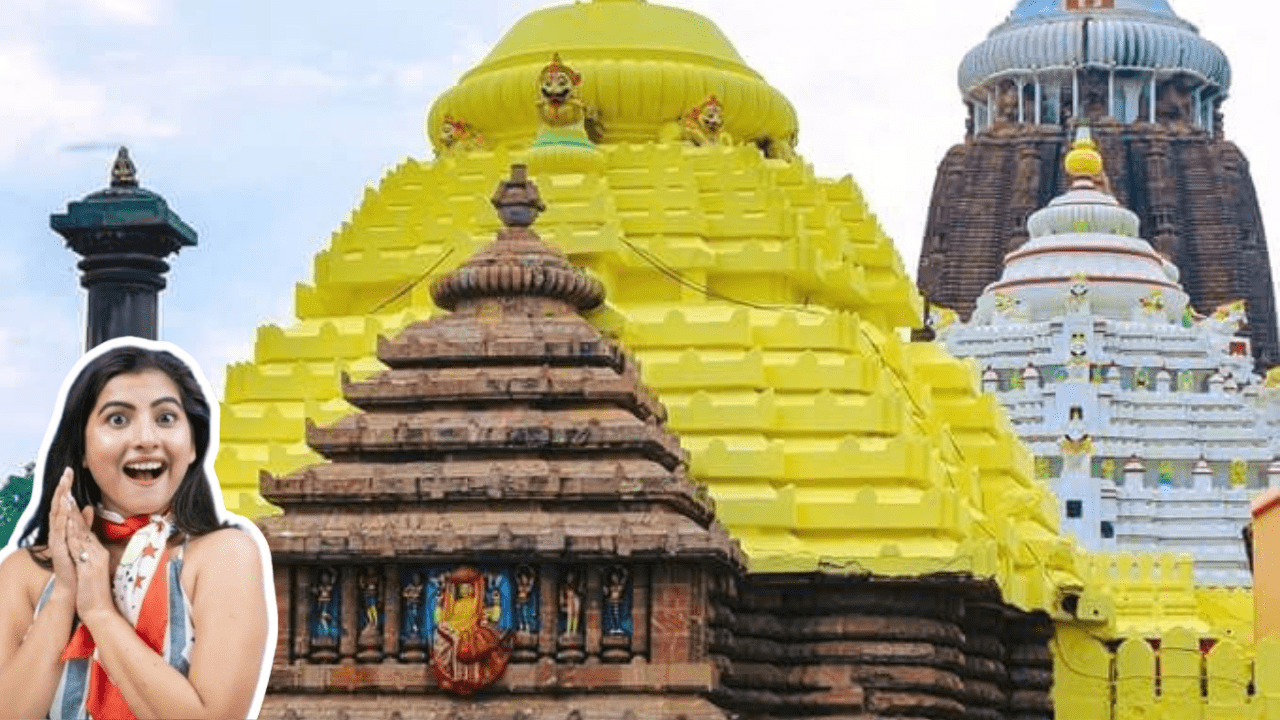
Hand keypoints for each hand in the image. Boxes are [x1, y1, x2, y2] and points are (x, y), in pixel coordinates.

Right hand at [48, 468, 78, 598]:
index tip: (71, 471)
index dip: (67, 487)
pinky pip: (60, 532)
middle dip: (63, 488)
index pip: (65, 503)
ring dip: (61, 500)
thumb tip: (89, 507)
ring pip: (58, 516)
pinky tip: (65, 510)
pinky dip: (62, 520)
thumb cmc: (77, 561)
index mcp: (65, 527)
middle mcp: (58, 531)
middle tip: (67, 472)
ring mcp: (57, 539)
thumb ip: (85, 523)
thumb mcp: (84, 538)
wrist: (74, 584)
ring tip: (64, 486)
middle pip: (59, 505)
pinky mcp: (58, 549)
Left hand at [64, 502, 112, 626]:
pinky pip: (80, 547)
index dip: (78, 517)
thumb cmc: (95, 595)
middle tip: (68, 494)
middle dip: (74, 512)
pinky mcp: (90, 566)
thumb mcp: (93, 573)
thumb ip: (92, 559)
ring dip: (73, 517)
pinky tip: (68, 524)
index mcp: (99, 554)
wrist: (101, 612)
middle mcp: (99, 553)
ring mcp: (95, 559)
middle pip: (84, 529)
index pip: (87, 532)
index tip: (72, 502)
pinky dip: (74, 534)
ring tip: (66, 502)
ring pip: (82, 534)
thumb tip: (89, 551)